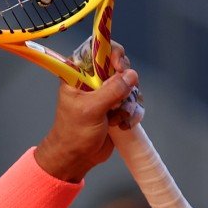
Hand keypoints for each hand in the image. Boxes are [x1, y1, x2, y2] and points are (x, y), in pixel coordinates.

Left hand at [34, 41, 138, 182]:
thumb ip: (111, 91)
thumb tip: (131, 75)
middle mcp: (93, 80)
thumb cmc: (73, 133)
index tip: (119, 66)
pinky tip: (122, 125)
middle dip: (125, 82)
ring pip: (130, 85)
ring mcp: (106, 93)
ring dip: (129, 102)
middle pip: (119, 65)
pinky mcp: (117, 106)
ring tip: (116, 118)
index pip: (97, 49)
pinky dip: (132, 113)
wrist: (77, 157)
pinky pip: (134, 101)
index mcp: (78, 74)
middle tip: (120, 97)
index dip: (112, 53)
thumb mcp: (91, 110)